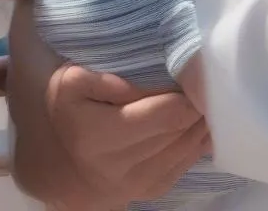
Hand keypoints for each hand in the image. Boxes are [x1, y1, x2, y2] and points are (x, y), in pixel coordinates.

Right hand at [46, 65, 208, 206]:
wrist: (59, 163)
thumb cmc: (67, 112)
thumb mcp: (70, 83)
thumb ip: (102, 80)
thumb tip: (140, 89)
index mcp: (99, 133)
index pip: (163, 115)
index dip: (188, 96)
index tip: (198, 75)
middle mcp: (119, 164)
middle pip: (177, 132)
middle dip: (198, 107)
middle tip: (206, 83)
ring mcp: (136, 184)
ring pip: (184, 151)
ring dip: (200, 126)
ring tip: (208, 102)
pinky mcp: (148, 192)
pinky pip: (182, 167)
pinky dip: (196, 145)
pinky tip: (202, 127)